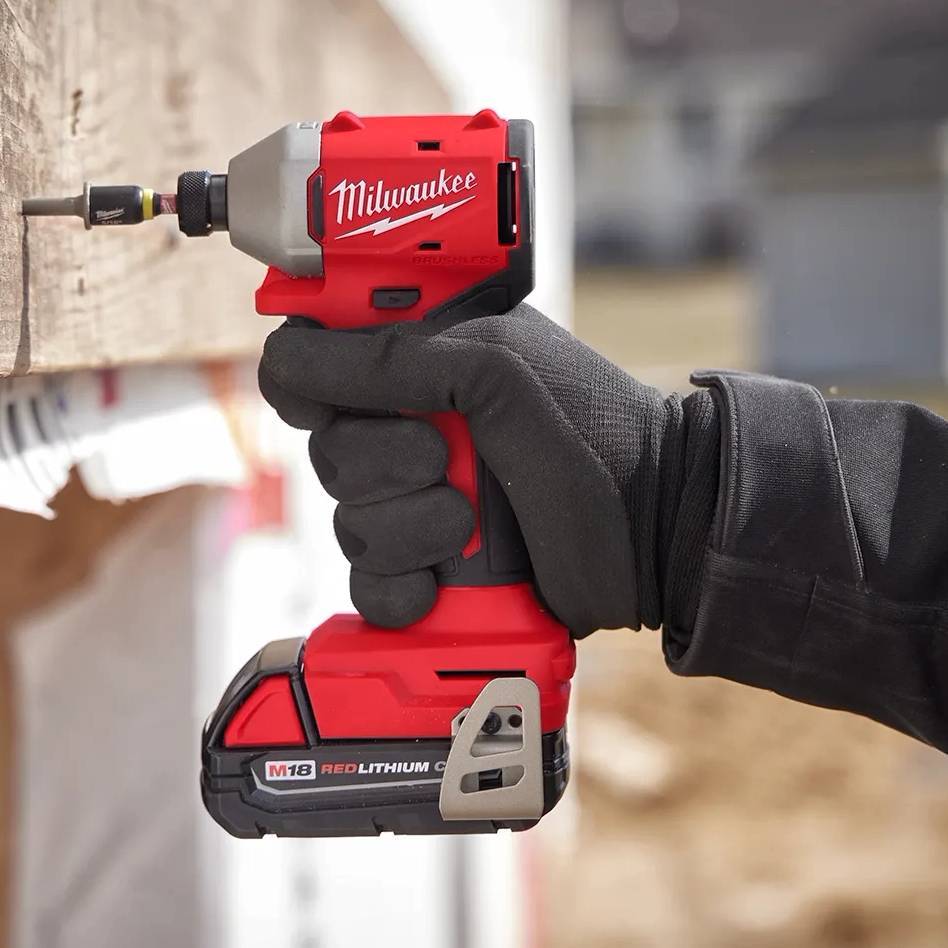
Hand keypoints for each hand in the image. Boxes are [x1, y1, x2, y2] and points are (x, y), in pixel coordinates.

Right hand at [258, 305, 717, 638]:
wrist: (655, 535)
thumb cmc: (594, 434)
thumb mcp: (496, 372)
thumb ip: (391, 359)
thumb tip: (292, 356)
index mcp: (423, 362)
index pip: (316, 362)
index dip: (309, 383)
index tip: (333, 401)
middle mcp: (413, 429)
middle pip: (326, 451)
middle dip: (384, 465)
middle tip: (448, 459)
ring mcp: (420, 504)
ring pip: (348, 523)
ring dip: (410, 529)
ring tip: (472, 525)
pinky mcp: (430, 574)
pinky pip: (368, 588)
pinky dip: (400, 591)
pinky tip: (442, 584)